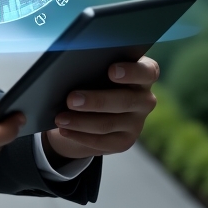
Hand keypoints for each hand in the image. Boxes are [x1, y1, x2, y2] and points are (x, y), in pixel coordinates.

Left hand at [43, 58, 159, 160]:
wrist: (94, 106)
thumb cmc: (95, 76)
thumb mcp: (98, 68)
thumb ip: (94, 65)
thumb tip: (70, 66)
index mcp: (143, 74)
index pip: (147, 72)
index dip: (131, 72)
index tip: (111, 71)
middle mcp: (145, 99)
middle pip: (126, 101)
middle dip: (96, 101)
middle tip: (70, 99)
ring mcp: (137, 122)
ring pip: (110, 123)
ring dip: (81, 122)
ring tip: (60, 118)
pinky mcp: (125, 141)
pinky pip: (103, 142)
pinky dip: (80, 136)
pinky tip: (65, 130)